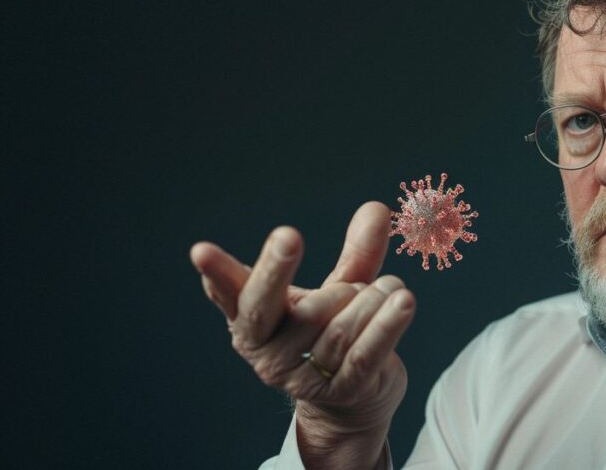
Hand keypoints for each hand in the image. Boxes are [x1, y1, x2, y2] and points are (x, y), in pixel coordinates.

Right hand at [191, 202, 414, 465]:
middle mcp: (268, 351)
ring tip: (390, 287)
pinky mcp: (341, 391)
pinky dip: (386, 325)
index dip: (216, 275)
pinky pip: (365, 353)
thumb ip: (356, 252)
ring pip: (333, 326)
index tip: (201, 251)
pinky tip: (404, 301)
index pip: (232, 294)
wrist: (355, 397)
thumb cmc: (336, 329)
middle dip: (276, 268)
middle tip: (288, 235)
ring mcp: (301, 377)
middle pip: (270, 306)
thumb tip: (376, 208)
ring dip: (368, 298)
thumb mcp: (341, 287)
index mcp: (254, 321)